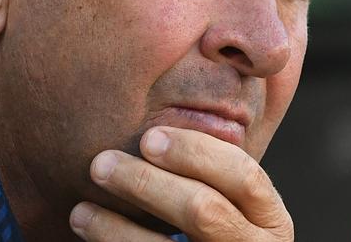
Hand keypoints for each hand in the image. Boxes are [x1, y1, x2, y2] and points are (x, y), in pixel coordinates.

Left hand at [69, 126, 293, 240]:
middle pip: (202, 210)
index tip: (148, 138)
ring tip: (81, 210)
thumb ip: (211, 173)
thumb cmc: (218, 229)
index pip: (243, 175)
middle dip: (146, 182)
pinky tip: (88, 229)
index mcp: (269, 218)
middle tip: (101, 164)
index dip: (195, 153)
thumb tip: (158, 120)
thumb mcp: (233, 203)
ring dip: (116, 228)